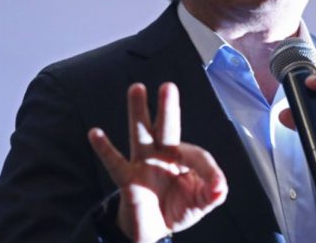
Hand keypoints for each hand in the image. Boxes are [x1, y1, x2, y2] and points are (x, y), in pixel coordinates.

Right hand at [88, 82, 227, 242]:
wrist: (154, 228)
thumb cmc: (178, 207)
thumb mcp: (201, 202)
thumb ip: (212, 194)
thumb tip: (220, 187)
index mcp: (184, 157)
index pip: (197, 156)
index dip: (209, 171)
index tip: (217, 186)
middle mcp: (163, 154)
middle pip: (167, 128)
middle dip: (168, 108)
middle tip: (168, 87)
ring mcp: (144, 164)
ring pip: (141, 134)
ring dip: (139, 112)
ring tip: (137, 89)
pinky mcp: (128, 180)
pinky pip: (115, 164)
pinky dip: (104, 150)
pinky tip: (95, 134)